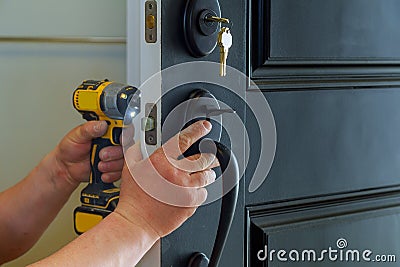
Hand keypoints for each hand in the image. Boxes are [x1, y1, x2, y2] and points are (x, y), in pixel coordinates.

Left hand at [53, 121, 123, 186]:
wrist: (65, 167)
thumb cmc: (70, 149)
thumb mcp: (77, 135)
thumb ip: (89, 128)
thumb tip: (102, 124)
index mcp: (106, 130)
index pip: (123, 129)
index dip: (124, 134)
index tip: (119, 139)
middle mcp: (112, 142)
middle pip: (126, 146)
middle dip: (115, 153)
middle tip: (101, 155)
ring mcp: (114, 156)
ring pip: (124, 160)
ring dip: (112, 165)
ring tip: (99, 165)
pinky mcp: (113, 168)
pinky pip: (120, 172)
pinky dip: (111, 174)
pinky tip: (101, 172)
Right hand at [115, 120, 217, 238]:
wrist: (136, 221)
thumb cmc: (133, 197)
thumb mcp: (130, 167)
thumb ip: (136, 150)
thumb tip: (140, 141)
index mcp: (162, 161)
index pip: (184, 140)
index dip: (197, 130)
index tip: (204, 127)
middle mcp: (176, 174)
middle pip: (203, 159)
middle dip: (208, 156)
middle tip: (208, 157)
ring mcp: (185, 190)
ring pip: (207, 177)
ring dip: (207, 174)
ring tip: (203, 174)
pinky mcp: (190, 204)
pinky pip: (202, 194)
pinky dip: (199, 192)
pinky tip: (190, 192)